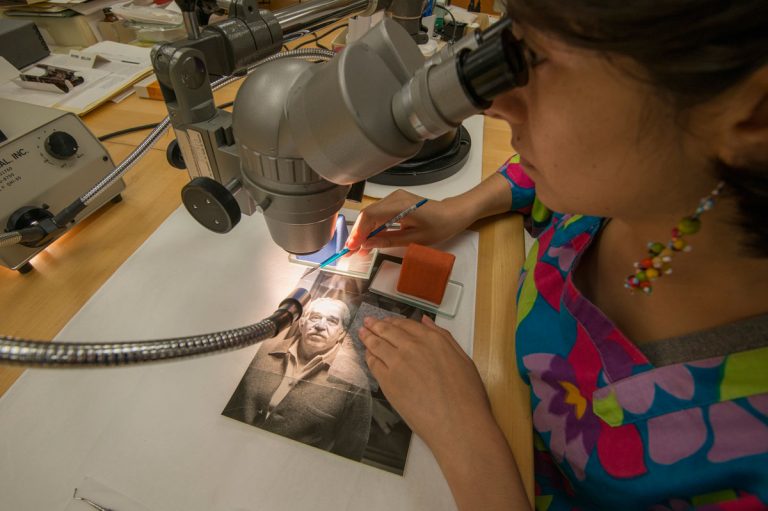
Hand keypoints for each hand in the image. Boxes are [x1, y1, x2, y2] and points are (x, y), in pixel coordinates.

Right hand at [345, 190, 467, 256]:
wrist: (451, 214)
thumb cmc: (438, 226)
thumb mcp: (414, 239)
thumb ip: (388, 241)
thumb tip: (367, 245)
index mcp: (400, 206)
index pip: (370, 216)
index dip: (358, 232)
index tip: (351, 248)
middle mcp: (394, 198)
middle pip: (367, 214)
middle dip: (357, 234)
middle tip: (350, 252)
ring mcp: (394, 198)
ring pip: (371, 214)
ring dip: (363, 231)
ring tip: (358, 249)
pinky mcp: (395, 202)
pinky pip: (378, 213)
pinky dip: (372, 226)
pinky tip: (368, 239)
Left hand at [357, 315, 492, 449]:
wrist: (458, 423)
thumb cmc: (467, 395)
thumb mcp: (463, 358)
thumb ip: (443, 337)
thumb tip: (426, 321)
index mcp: (433, 339)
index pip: (406, 324)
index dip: (394, 322)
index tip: (387, 321)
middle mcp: (412, 346)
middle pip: (388, 331)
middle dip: (376, 325)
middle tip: (367, 322)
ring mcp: (397, 363)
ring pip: (377, 345)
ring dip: (367, 337)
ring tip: (361, 332)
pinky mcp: (387, 381)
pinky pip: (373, 364)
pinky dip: (368, 356)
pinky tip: (367, 354)